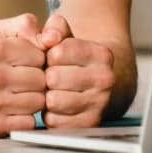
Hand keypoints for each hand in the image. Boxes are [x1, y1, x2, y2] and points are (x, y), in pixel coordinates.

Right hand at [0, 13, 46, 136]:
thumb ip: (24, 26)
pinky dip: (25, 118)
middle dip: (37, 81)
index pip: (40, 55)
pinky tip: (13, 111)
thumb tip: (51, 38)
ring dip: (33, 100)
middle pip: (41, 79)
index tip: (26, 63)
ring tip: (18, 95)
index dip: (37, 60)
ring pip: (39, 102)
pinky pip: (29, 123)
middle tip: (23, 81)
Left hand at [37, 14, 114, 128]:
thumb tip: (48, 38)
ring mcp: (100, 104)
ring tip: (54, 90)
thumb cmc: (73, 57)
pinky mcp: (89, 124)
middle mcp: (105, 79)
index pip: (58, 53)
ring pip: (53, 101)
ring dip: (46, 97)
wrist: (95, 83)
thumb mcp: (65, 34)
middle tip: (52, 76)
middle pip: (53, 78)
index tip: (54, 57)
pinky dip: (50, 115)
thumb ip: (54, 27)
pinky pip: (54, 122)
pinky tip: (57, 107)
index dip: (48, 55)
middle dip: (46, 76)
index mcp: (101, 54)